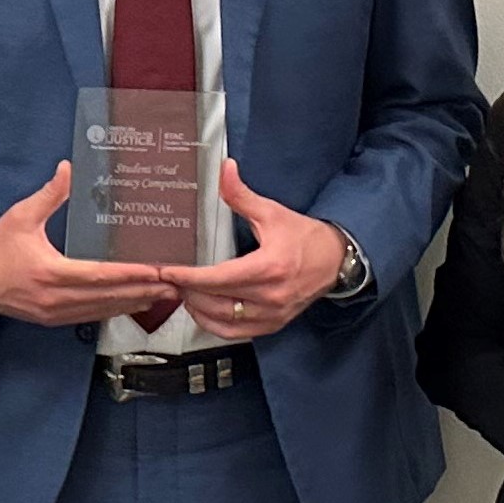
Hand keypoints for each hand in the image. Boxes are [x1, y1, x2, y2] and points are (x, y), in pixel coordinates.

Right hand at [0, 163, 174, 324]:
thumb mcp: (20, 217)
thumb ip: (48, 195)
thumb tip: (68, 168)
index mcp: (50, 273)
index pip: (100, 276)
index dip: (131, 275)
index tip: (156, 270)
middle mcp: (55, 298)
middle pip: (108, 298)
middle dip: (144, 291)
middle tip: (174, 284)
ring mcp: (54, 313)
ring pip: (102, 310)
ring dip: (133, 303)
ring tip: (163, 295)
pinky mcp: (52, 319)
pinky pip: (89, 317)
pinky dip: (113, 310)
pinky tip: (132, 304)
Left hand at [154, 162, 350, 339]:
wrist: (336, 260)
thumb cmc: (305, 237)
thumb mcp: (272, 213)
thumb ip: (242, 195)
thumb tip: (225, 169)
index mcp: (269, 268)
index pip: (218, 278)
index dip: (188, 277)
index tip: (167, 271)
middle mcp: (270, 296)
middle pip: (215, 302)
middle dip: (187, 290)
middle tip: (169, 279)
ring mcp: (271, 315)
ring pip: (221, 321)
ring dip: (196, 308)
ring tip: (183, 291)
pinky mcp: (272, 325)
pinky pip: (234, 333)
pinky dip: (213, 324)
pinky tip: (202, 310)